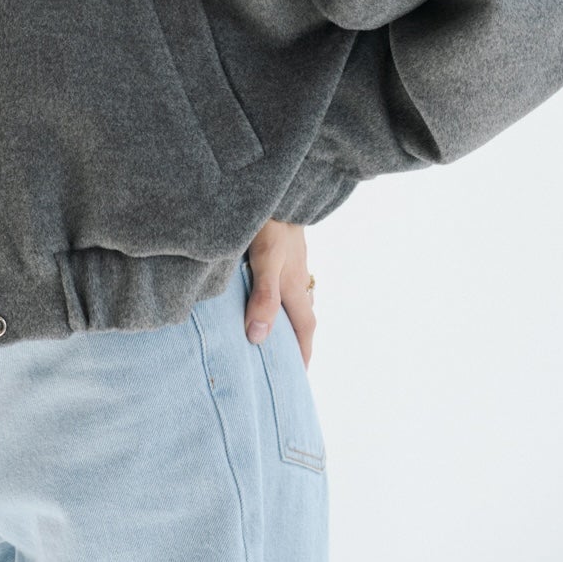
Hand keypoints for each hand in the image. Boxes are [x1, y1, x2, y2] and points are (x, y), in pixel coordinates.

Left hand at [244, 219, 315, 368]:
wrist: (278, 184)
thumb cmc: (269, 220)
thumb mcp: (265, 259)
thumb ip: (264, 296)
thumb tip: (258, 338)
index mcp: (293, 284)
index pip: (304, 328)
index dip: (303, 353)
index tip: (300, 377)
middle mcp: (296, 274)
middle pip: (301, 313)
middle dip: (297, 339)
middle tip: (287, 360)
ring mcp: (290, 258)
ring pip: (293, 295)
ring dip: (288, 315)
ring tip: (274, 330)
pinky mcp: (281, 245)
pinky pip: (283, 278)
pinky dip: (278, 293)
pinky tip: (262, 288)